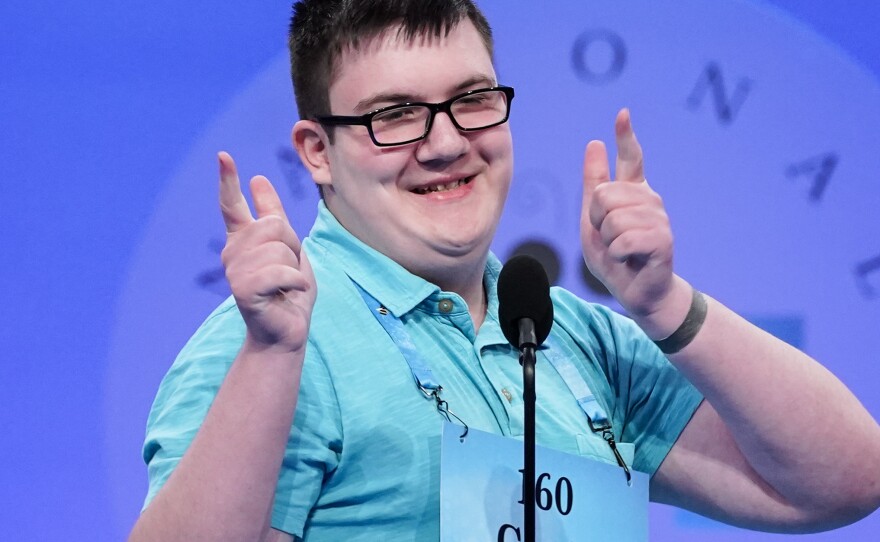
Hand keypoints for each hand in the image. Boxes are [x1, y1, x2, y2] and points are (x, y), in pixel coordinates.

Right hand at [218, 151, 315, 352]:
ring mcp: (235, 272)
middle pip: (272, 225)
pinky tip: (288, 295)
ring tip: (285, 286)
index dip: (228, 180)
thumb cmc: (288, 292)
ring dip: (293, 268)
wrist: (287, 332)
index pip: (231, 206)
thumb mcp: (289, 248)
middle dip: (292, 246)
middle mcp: (233, 253)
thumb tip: (258, 179)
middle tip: (288, 271)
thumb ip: (274, 216)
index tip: (224, 156)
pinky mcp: (244, 290)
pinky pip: (281, 272)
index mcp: (243, 241)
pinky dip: (295, 283)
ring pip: (278, 248)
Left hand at [580, 109, 675, 321]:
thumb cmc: (615, 258)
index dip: (626, 136)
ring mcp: (658, 218)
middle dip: (597, 222)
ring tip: (621, 251)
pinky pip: (624, 240)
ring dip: (608, 241)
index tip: (622, 114)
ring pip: (613, 219)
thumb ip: (593, 186)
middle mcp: (649, 199)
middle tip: (610, 239)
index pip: (631, 158)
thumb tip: (594, 143)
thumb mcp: (593, 222)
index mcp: (632, 193)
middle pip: (604, 195)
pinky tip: (629, 260)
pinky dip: (618, 255)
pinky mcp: (662, 239)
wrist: (637, 292)